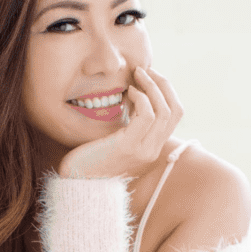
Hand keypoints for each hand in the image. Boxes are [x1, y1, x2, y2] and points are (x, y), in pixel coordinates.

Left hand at [58, 66, 183, 179]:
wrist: (76, 181)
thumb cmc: (90, 157)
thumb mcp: (116, 135)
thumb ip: (129, 121)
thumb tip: (134, 92)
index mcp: (152, 147)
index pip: (174, 115)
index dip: (165, 91)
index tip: (147, 78)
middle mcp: (152, 151)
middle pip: (175, 110)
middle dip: (162, 84)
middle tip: (144, 70)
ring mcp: (143, 150)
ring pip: (164, 111)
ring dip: (151, 86)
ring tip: (136, 75)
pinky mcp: (128, 147)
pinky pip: (146, 115)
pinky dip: (140, 97)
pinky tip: (127, 92)